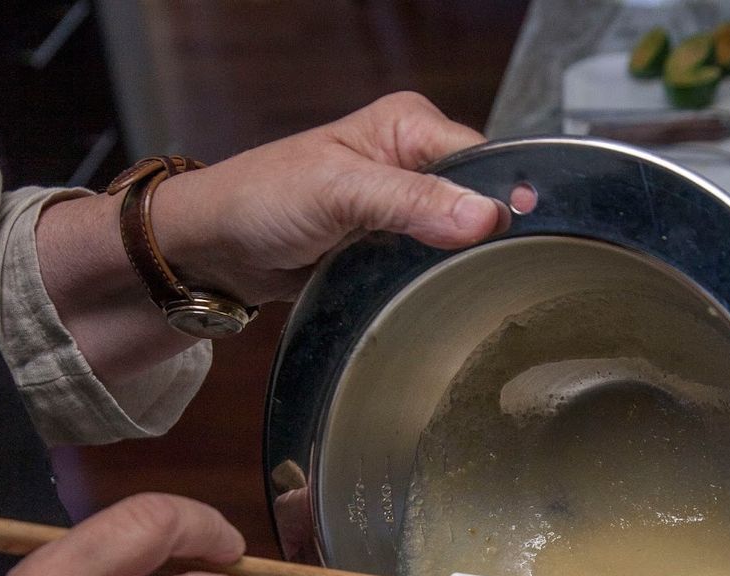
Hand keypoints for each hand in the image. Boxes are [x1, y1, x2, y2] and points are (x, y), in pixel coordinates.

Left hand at [155, 91, 505, 303]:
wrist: (216, 248)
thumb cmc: (260, 200)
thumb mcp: (339, 192)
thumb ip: (412, 201)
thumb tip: (484, 215)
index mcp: (409, 127)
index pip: (484, 160)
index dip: (503, 200)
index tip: (512, 240)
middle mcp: (412, 162)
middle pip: (479, 201)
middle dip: (482, 236)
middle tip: (487, 273)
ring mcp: (404, 207)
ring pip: (460, 238)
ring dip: (459, 264)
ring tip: (462, 287)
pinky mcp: (391, 245)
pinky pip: (433, 264)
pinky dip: (436, 281)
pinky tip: (435, 295)